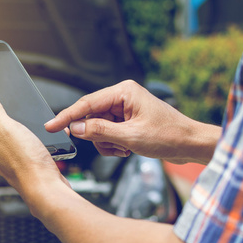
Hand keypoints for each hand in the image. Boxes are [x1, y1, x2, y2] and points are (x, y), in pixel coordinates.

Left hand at [0, 93, 69, 202]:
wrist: (47, 190)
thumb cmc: (29, 164)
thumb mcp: (9, 131)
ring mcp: (10, 159)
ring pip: (7, 134)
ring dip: (9, 121)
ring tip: (11, 110)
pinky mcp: (25, 164)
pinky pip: (20, 143)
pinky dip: (23, 133)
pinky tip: (31, 132)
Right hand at [45, 80, 219, 164]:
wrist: (191, 145)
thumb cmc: (169, 136)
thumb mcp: (130, 137)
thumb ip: (99, 132)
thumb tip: (75, 128)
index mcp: (124, 92)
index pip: (87, 104)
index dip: (67, 116)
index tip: (51, 125)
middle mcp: (123, 97)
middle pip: (91, 117)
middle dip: (97, 136)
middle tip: (113, 147)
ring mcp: (125, 109)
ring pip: (98, 128)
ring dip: (107, 144)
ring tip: (124, 150)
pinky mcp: (128, 121)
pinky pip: (108, 133)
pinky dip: (113, 145)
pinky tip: (127, 150)